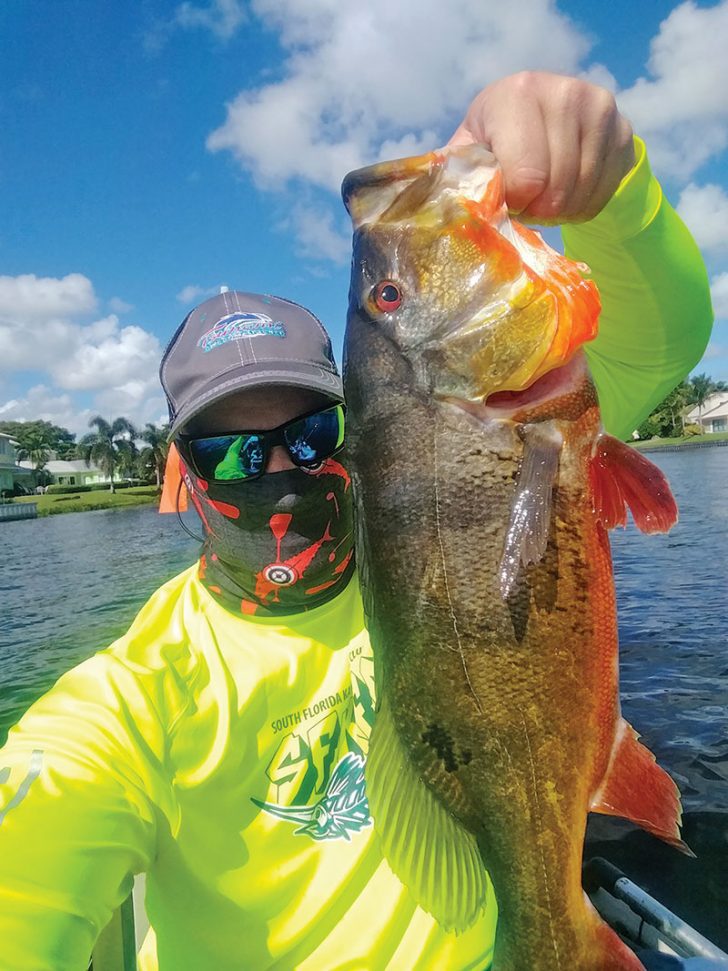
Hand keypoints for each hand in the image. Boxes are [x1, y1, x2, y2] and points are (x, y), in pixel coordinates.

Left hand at [448, 71, 634, 223]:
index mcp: (517, 93)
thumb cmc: (496, 139)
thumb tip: (447, 207)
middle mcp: (563, 93)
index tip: (508, 199)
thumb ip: (460, 173)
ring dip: (559, 212)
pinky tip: (567, 194)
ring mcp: (599, 108)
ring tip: (543, 199)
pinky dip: (583, 207)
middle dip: (537, 209)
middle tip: (525, 204)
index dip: (516, 203)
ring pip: (581, 195)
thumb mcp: (471, 149)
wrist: (546, 114)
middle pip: (556, 189)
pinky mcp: (623, 129)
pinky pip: (603, 193)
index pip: (526, 177)